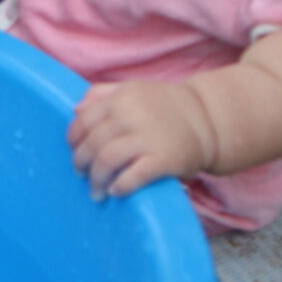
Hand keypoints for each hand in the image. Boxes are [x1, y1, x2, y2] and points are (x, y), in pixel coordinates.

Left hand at [67, 79, 217, 199]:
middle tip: (82, 175)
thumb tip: (76, 110)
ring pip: (106, 160)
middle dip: (82, 163)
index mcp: (121, 98)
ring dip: (96, 179)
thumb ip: (103, 93)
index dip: (74, 140)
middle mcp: (131, 115)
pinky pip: (132, 177)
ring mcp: (147, 137)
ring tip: (96, 191)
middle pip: (93, 143)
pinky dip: (120, 186)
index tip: (75, 152)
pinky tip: (116, 191)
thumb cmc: (166, 107)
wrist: (207, 120)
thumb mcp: (134, 90)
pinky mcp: (163, 159)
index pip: (84, 120)